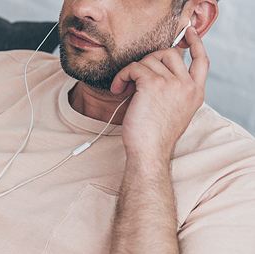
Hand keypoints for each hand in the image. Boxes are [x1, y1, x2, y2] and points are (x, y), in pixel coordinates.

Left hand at [111, 27, 208, 160]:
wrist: (148, 152)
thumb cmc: (154, 137)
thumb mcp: (173, 112)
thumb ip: (174, 92)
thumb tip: (155, 72)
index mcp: (196, 93)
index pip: (202, 61)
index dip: (195, 44)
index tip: (186, 34)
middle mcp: (188, 86)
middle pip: (170, 53)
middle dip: (149, 61)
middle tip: (135, 79)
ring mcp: (172, 83)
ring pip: (149, 59)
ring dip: (132, 71)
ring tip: (124, 88)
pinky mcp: (152, 84)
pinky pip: (133, 67)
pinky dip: (122, 76)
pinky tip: (118, 89)